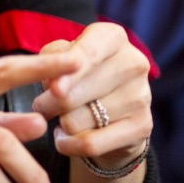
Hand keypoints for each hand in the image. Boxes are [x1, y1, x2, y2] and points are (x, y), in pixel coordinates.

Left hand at [31, 22, 152, 175]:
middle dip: (48, 103)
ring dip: (59, 124)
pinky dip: (69, 145)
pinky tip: (63, 139)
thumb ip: (52, 60)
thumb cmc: (79, 74)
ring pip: (78, 120)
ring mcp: (141, 96)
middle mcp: (133, 62)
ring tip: (58, 119)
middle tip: (41, 106)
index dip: (67, 71)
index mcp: (112, 37)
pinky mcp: (142, 127)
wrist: (114, 108)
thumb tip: (54, 83)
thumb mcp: (63, 58)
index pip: (87, 52)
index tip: (53, 88)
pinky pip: (91, 144)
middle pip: (75, 93)